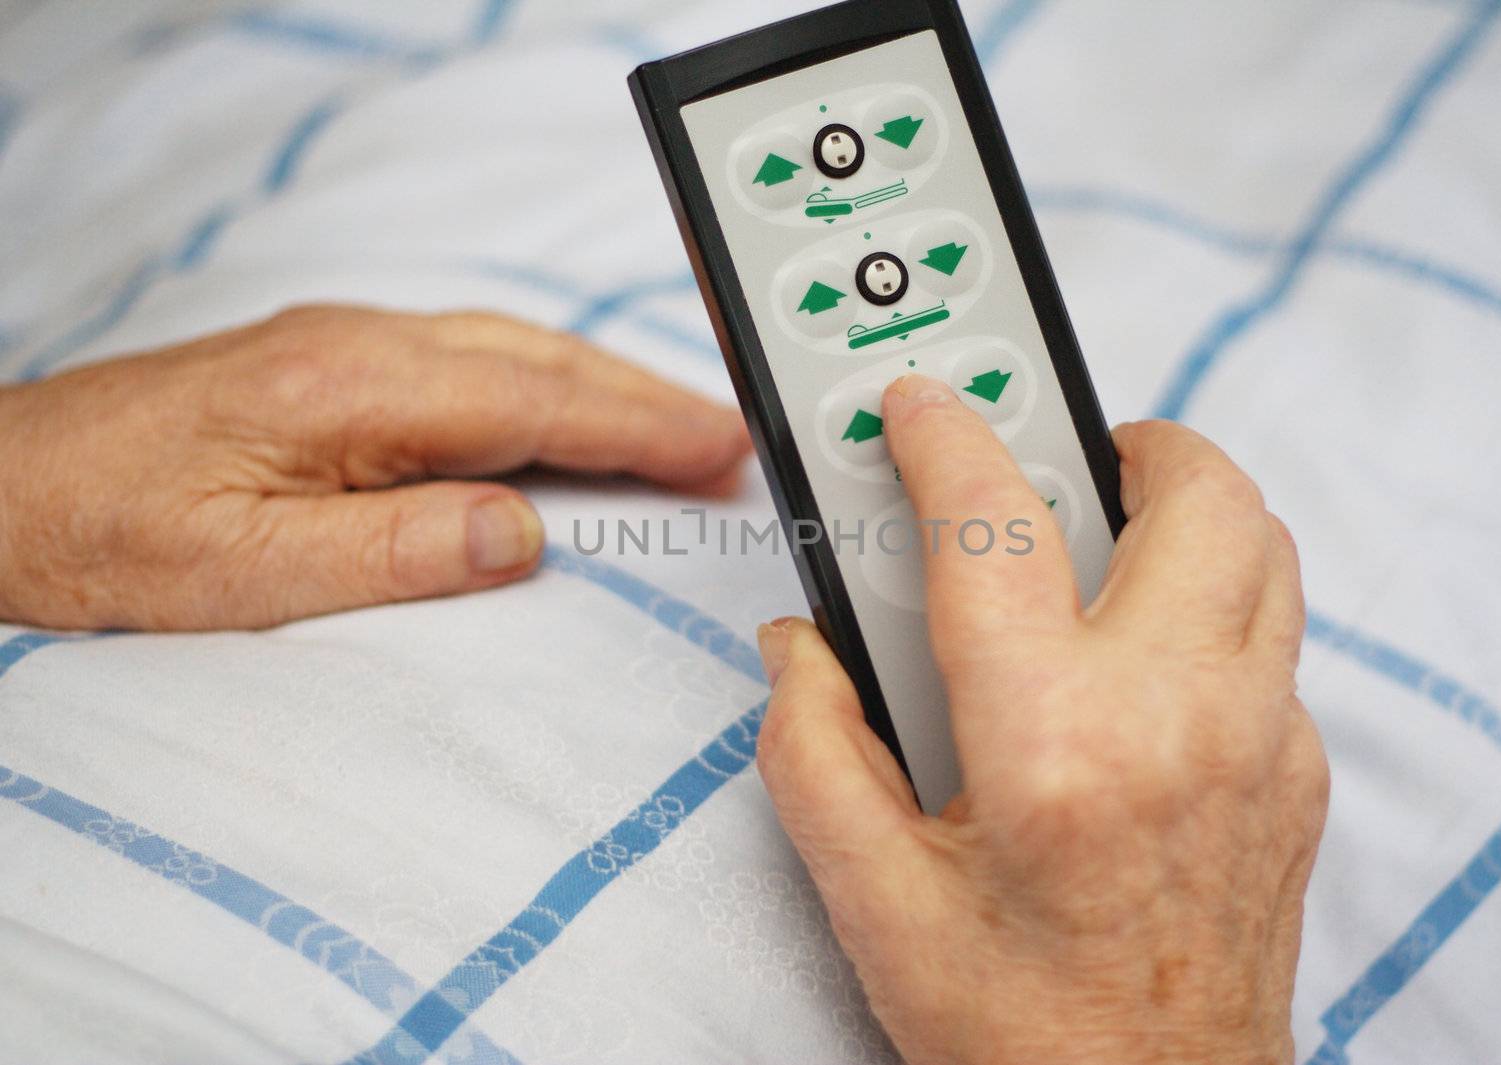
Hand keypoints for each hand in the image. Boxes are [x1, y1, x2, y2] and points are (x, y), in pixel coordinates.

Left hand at [0, 305, 748, 630]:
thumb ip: (392, 551)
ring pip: (507, 350)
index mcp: (345, 391)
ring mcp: (338, 344)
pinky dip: (541, 384)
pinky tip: (560, 411)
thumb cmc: (97, 536)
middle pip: (536, 359)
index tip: (719, 446)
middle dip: (643, 396)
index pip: (531, 402)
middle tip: (731, 437)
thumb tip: (520, 535)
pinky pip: (467, 360)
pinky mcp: (324, 361)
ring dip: (600, 385)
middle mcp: (352, 346)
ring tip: (675, 426)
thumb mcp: (242, 575)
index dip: (637, 425)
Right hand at [755, 376, 1327, 1064]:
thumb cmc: (1015, 1032)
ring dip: (1182, 509)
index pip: (992, 522)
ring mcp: (1261, 744)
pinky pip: (1274, 635)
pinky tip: (1139, 655)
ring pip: (1262, 547)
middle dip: (1119, 439)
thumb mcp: (868, 899)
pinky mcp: (1301, 776)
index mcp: (1050, 742)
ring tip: (1103, 531)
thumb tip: (803, 645)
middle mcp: (1178, 720)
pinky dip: (1210, 602)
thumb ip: (812, 750)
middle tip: (1052, 455)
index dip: (941, 434)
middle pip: (1196, 492)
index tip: (914, 406)